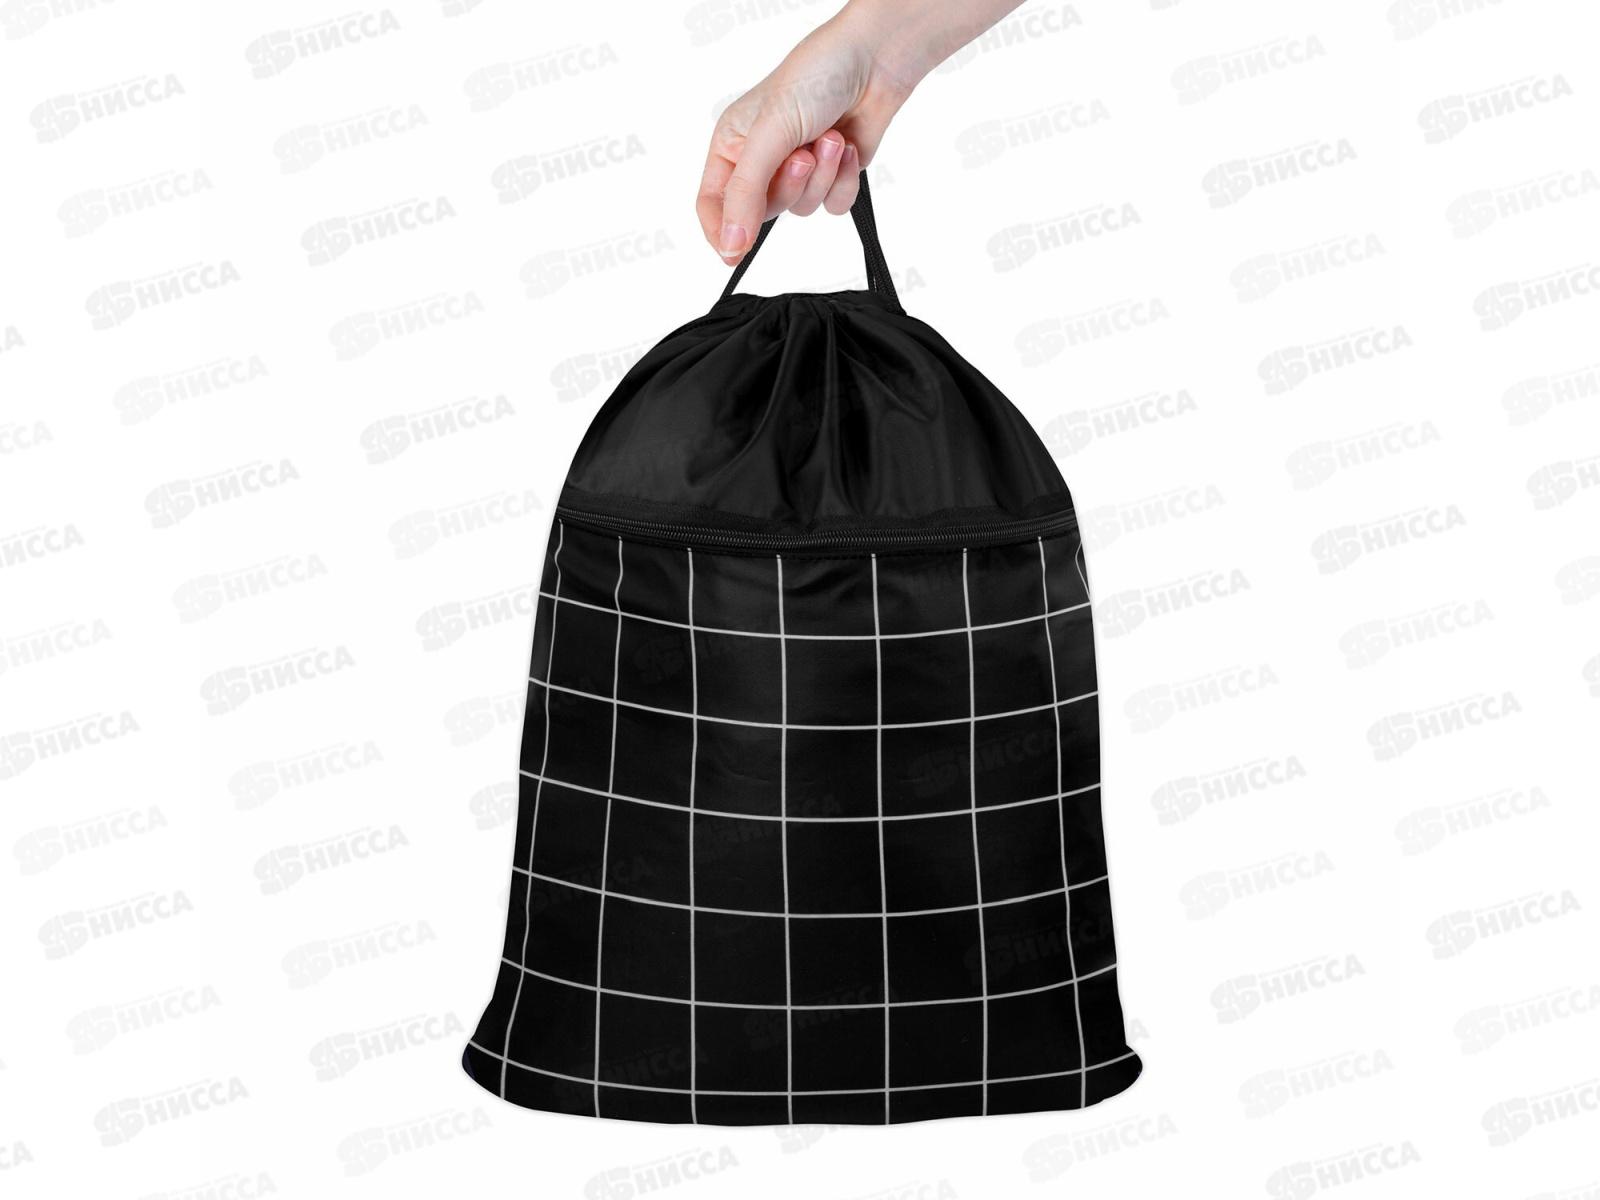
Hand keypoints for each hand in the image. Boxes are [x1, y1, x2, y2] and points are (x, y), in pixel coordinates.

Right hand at [695, 8, 921, 263]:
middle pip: (760, 213)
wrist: (873, 62)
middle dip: (789, 186)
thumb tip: (730, 244)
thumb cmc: (813, 80)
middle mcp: (760, 162)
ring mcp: (798, 171)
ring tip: (831, 139)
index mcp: (731, 146)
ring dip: (822, 177)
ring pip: (801, 209)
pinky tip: (848, 147)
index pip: (712, 205)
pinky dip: (844, 180)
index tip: (735, 252)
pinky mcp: (831, 176)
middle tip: (804, 156)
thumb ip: (746, 193)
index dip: (721, 231)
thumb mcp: (768, 135)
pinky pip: (832, 205)